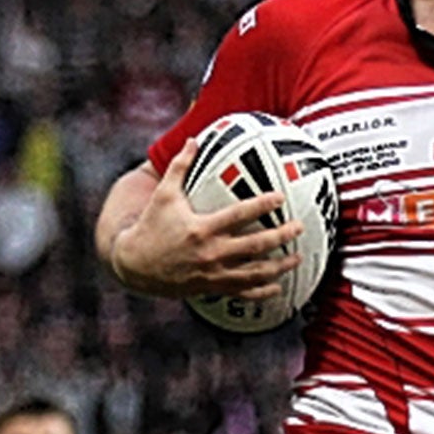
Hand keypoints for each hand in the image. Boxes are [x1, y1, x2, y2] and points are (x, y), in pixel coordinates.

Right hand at [108, 138, 303, 298]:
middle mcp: (211, 253)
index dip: (262, 205)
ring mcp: (213, 274)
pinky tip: (278, 288)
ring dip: (279, 267)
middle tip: (299, 228)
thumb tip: (193, 140)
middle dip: (281, 237)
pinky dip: (262, 292)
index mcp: (202, 229)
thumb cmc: (150, 226)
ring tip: (297, 258)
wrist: (135, 265)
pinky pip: (242, 293)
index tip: (281, 197)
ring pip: (254, 274)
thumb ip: (180, 166)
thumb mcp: (163, 194)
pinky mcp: (211, 288)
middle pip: (255, 246)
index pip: (239, 215)